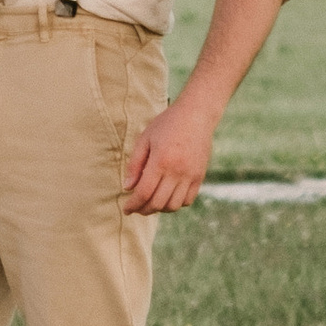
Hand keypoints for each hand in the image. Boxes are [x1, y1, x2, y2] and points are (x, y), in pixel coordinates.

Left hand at [122, 92, 216, 214]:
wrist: (196, 115)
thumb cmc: (167, 124)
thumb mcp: (145, 138)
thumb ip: (135, 164)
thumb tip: (127, 187)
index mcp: (161, 161)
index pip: (144, 192)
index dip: (133, 204)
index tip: (126, 209)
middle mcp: (177, 171)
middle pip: (158, 203)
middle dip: (144, 210)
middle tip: (136, 208)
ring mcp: (190, 176)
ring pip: (173, 206)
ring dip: (159, 209)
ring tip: (150, 203)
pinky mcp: (199, 177)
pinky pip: (188, 200)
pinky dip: (175, 204)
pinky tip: (166, 197)